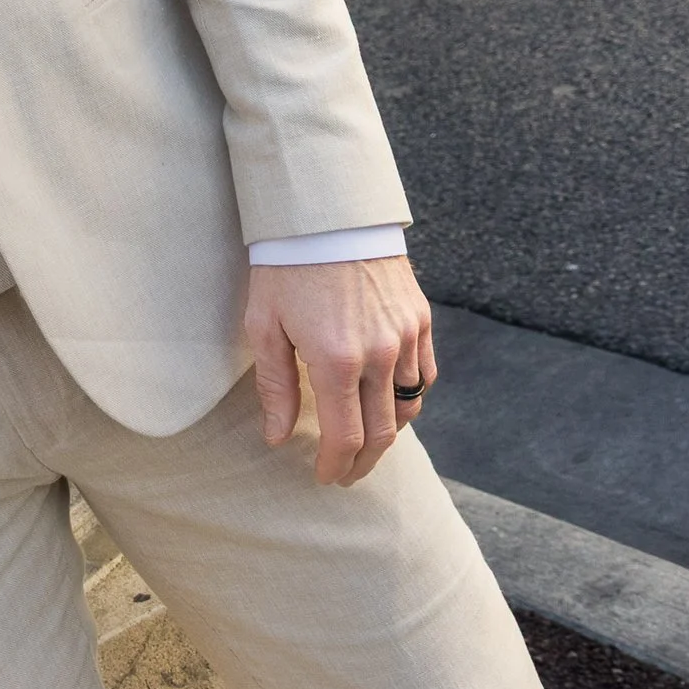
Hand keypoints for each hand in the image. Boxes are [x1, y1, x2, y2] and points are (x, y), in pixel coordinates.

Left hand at [245, 255, 434, 486]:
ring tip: (366, 442)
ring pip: (408, 407)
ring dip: (388, 433)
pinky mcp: (420, 318)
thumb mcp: (264, 325)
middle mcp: (379, 354)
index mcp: (336, 360)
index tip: (324, 476)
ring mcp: (406, 335)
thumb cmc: (286, 267)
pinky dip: (411, 397)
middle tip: (345, 473)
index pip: (345, 438)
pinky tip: (391, 402)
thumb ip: (275, 386)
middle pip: (382, 433)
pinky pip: (424, 374)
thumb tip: (278, 437)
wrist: (326, 212)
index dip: (336, 465)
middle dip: (363, 462)